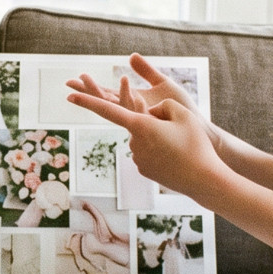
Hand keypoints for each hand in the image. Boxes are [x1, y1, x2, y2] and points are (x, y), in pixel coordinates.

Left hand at [64, 89, 225, 200]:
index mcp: (140, 125)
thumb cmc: (196, 144)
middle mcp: (133, 142)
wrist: (204, 179)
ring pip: (145, 137)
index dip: (87, 101)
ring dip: (159, 137)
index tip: (69, 94)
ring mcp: (136, 158)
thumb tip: (149, 114)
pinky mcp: (143, 170)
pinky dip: (160, 151)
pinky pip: (148, 151)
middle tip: (178, 133)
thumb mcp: (182, 113)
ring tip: (181, 148)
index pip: (107, 110)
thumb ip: (162, 105)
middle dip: (156, 121)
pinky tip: (176, 159)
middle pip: (139, 122)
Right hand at [67, 53, 197, 117]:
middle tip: (73, 81)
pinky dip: (130, 96)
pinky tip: (125, 83)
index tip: (73, 80)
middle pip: (106, 101)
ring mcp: (142, 119)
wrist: (200, 129)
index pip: (106, 95)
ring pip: (118, 106)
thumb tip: (130, 56)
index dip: (90, 88)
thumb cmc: (184, 110)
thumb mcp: (163, 83)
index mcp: (133, 103)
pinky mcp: (153, 123)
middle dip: (90, 91)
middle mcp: (134, 113)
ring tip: (88, 78)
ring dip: (104, 91)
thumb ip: (146, 70)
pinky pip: (138, 108)